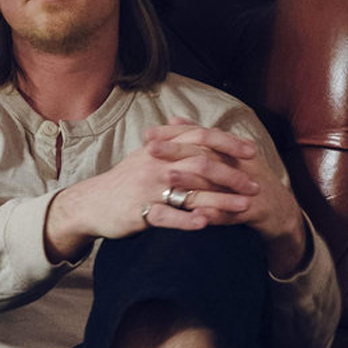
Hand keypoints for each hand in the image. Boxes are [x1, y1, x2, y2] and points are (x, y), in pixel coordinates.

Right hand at [45, 118, 265, 260]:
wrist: (91, 203)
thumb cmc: (123, 182)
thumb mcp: (145, 156)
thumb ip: (169, 141)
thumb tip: (187, 123)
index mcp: (159, 149)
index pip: (199, 137)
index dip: (227, 142)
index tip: (251, 152)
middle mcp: (155, 165)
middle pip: (200, 164)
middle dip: (232, 175)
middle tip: (256, 186)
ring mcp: (146, 189)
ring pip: (189, 191)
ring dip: (220, 199)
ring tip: (245, 207)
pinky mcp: (139, 212)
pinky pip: (166, 216)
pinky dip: (187, 220)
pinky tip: (206, 224)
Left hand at [145, 119, 308, 273]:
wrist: (281, 211)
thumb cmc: (246, 182)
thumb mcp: (226, 158)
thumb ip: (201, 140)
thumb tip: (175, 119)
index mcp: (233, 150)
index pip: (201, 135)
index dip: (175, 134)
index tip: (148, 134)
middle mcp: (242, 163)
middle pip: (206, 153)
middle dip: (177, 151)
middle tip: (150, 149)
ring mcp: (250, 186)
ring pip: (217, 182)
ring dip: (191, 180)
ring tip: (167, 178)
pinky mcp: (256, 210)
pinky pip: (232, 212)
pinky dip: (213, 213)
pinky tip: (194, 214)